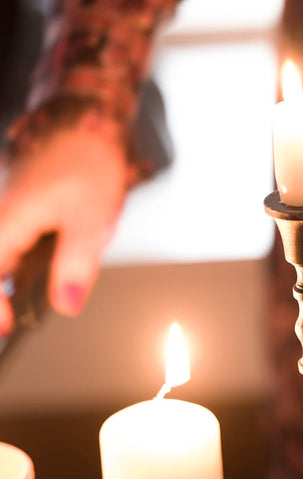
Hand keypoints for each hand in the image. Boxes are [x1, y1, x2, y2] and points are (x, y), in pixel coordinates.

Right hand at [0, 120, 127, 333]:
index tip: (8, 326)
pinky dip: (15, 267)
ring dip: (6, 282)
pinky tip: (33, 278)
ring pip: (0, 256)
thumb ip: (75, 264)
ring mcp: (10, 213)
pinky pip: (10, 244)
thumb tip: (65, 305)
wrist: (88, 124)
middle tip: (9, 324)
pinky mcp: (22, 212)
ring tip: (17, 307)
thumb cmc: (88, 162)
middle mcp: (2, 217)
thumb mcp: (91, 220)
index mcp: (10, 221)